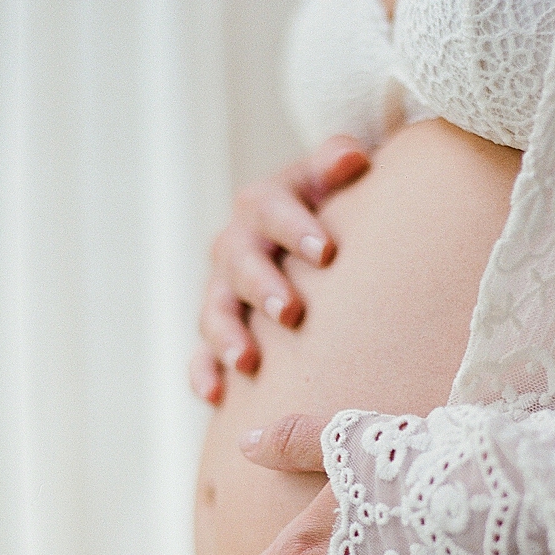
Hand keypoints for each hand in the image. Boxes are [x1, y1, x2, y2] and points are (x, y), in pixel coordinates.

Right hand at [190, 135, 369, 403]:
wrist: (315, 235)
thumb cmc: (333, 206)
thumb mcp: (334, 178)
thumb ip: (339, 162)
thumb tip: (353, 157)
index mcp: (264, 203)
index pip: (271, 207)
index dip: (296, 227)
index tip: (328, 252)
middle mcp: (237, 244)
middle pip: (239, 262)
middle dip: (263, 287)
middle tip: (291, 312)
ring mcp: (223, 289)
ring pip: (216, 309)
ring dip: (228, 335)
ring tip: (248, 361)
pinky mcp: (218, 328)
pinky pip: (201, 352)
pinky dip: (204, 372)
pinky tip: (216, 396)